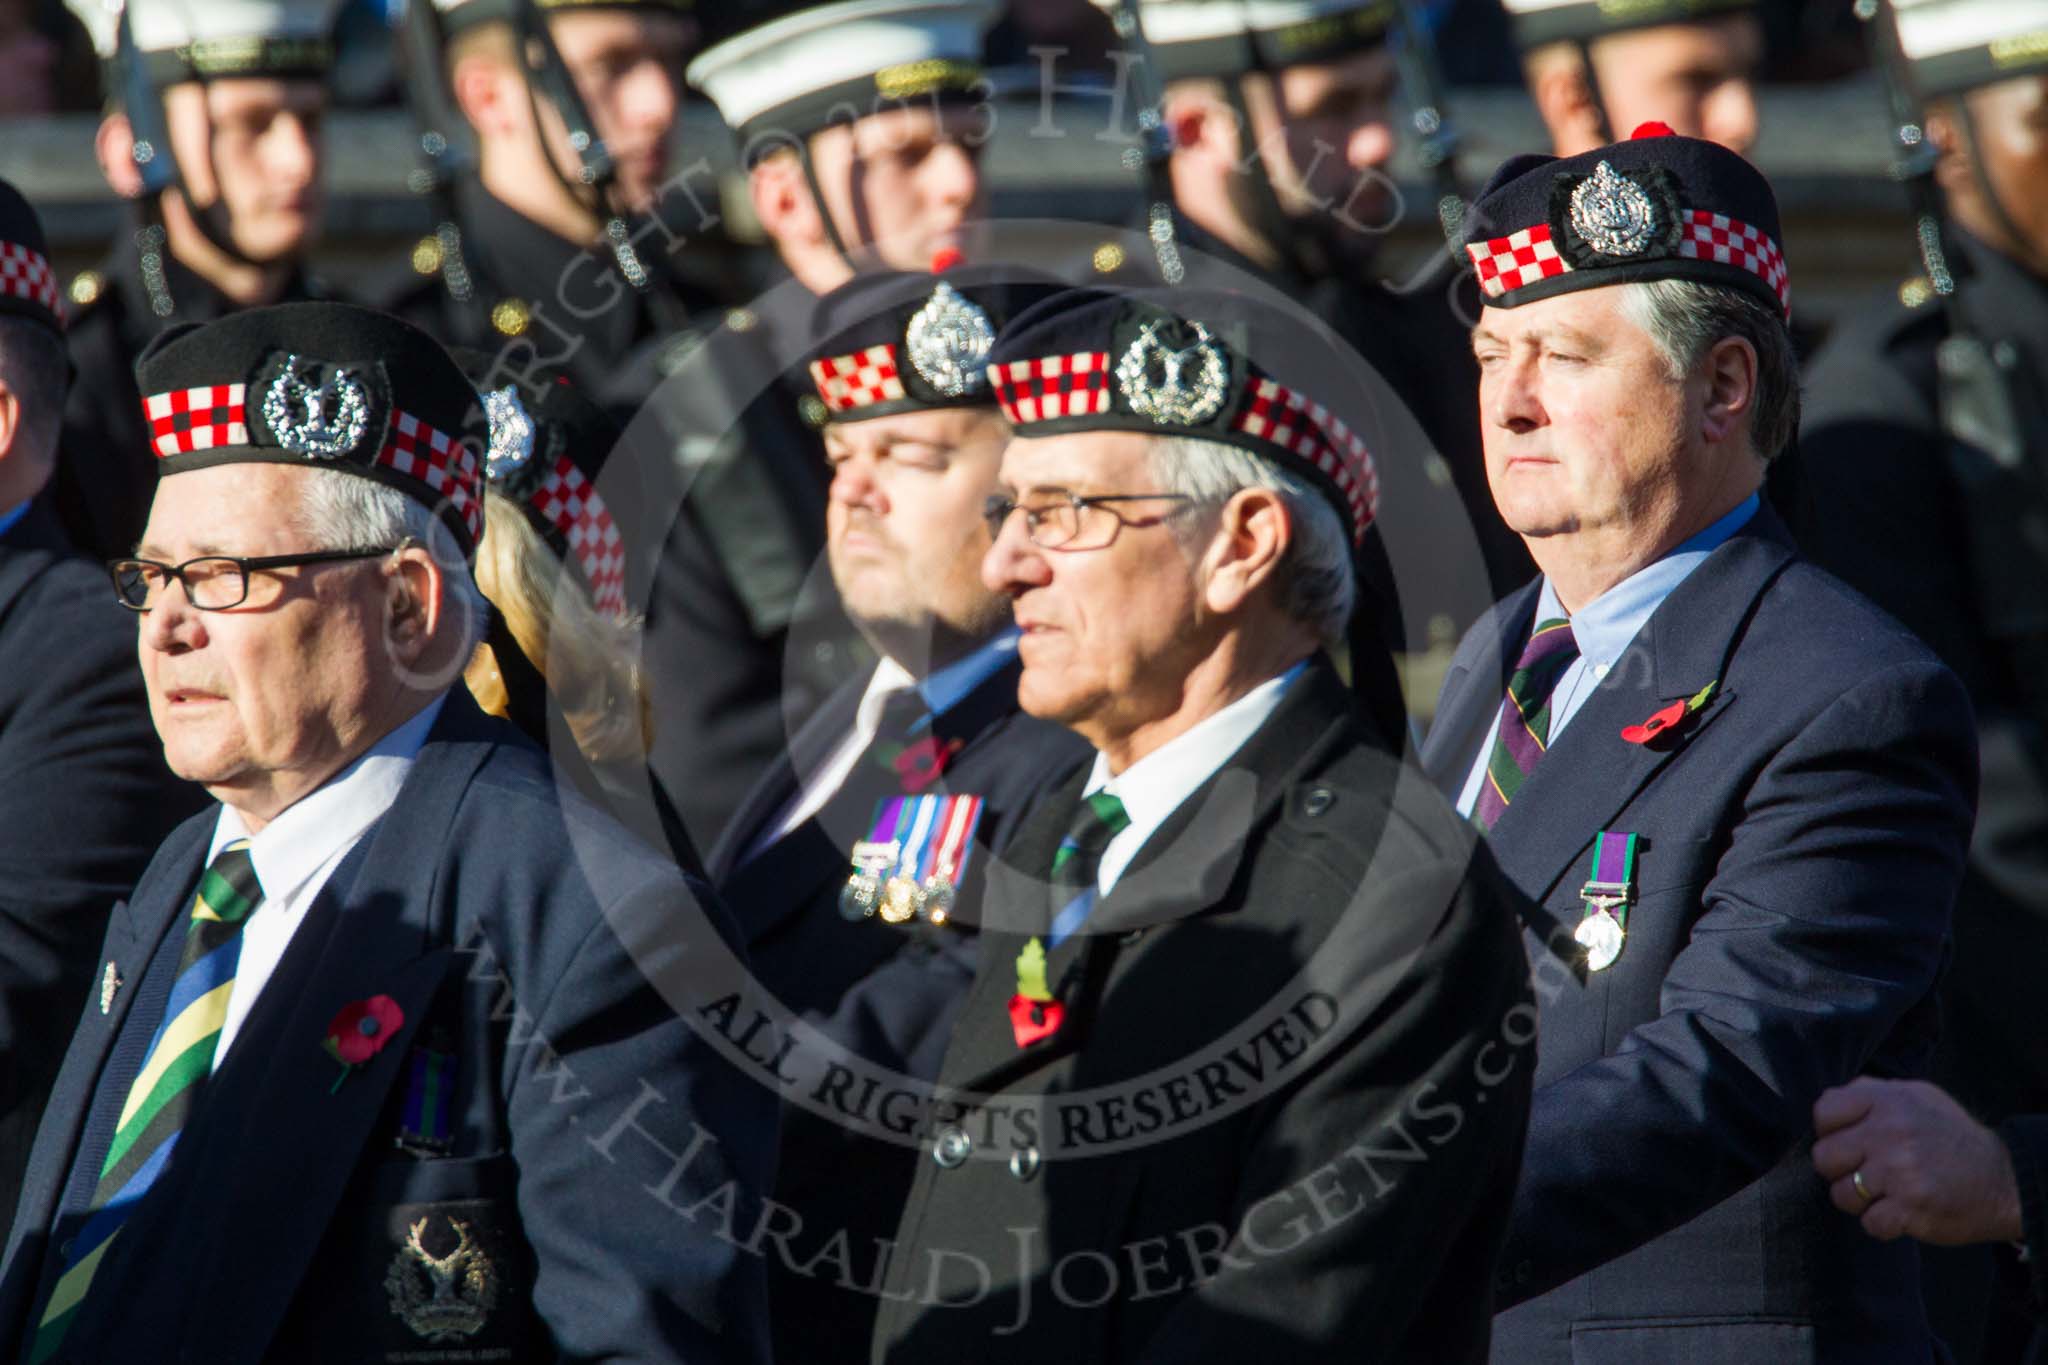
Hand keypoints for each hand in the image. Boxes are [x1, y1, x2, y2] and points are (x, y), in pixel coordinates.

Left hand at [1811, 1077, 2023, 1245]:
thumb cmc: (1953, 1138)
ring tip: (1886, 1194)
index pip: (1824, 1111)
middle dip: (1840, 1170)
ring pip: (1841, 1194)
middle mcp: (1889, 1132)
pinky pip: (1869, 1223)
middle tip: (1865, 1173)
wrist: (2003, 1180)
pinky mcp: (1910, 1208)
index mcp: (1887, 1100)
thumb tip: (1829, 1105)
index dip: (1830, 1131)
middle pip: (1824, 1157)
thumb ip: (1872, 1094)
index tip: (1849, 1142)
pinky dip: (1882, 1223)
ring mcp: (1899, 1171)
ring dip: (1860, 1201)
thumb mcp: (1917, 1096)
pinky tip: (1901, 1212)